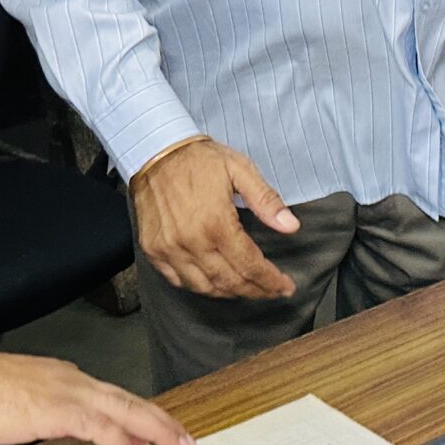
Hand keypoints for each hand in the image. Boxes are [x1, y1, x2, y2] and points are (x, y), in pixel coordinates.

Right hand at [0, 346, 195, 444]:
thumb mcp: (24, 402)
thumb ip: (46, 412)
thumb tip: (54, 424)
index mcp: (67, 380)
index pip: (114, 398)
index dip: (139, 416)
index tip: (156, 435)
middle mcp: (76, 382)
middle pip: (131, 401)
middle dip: (161, 422)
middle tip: (185, 441)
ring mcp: (71, 394)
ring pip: (127, 410)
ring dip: (157, 431)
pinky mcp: (62, 411)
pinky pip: (102, 428)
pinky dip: (121, 443)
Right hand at [130, 137, 300, 299]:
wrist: (155, 151)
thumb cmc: (198, 159)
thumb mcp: (240, 170)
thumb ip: (266, 201)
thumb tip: (291, 226)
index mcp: (216, 223)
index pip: (250, 265)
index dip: (271, 281)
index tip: (286, 287)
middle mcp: (191, 242)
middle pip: (229, 282)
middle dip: (255, 291)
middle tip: (272, 291)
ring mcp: (169, 249)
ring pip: (204, 287)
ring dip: (229, 293)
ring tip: (248, 289)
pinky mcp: (153, 250)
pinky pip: (178, 281)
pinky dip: (200, 287)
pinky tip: (214, 283)